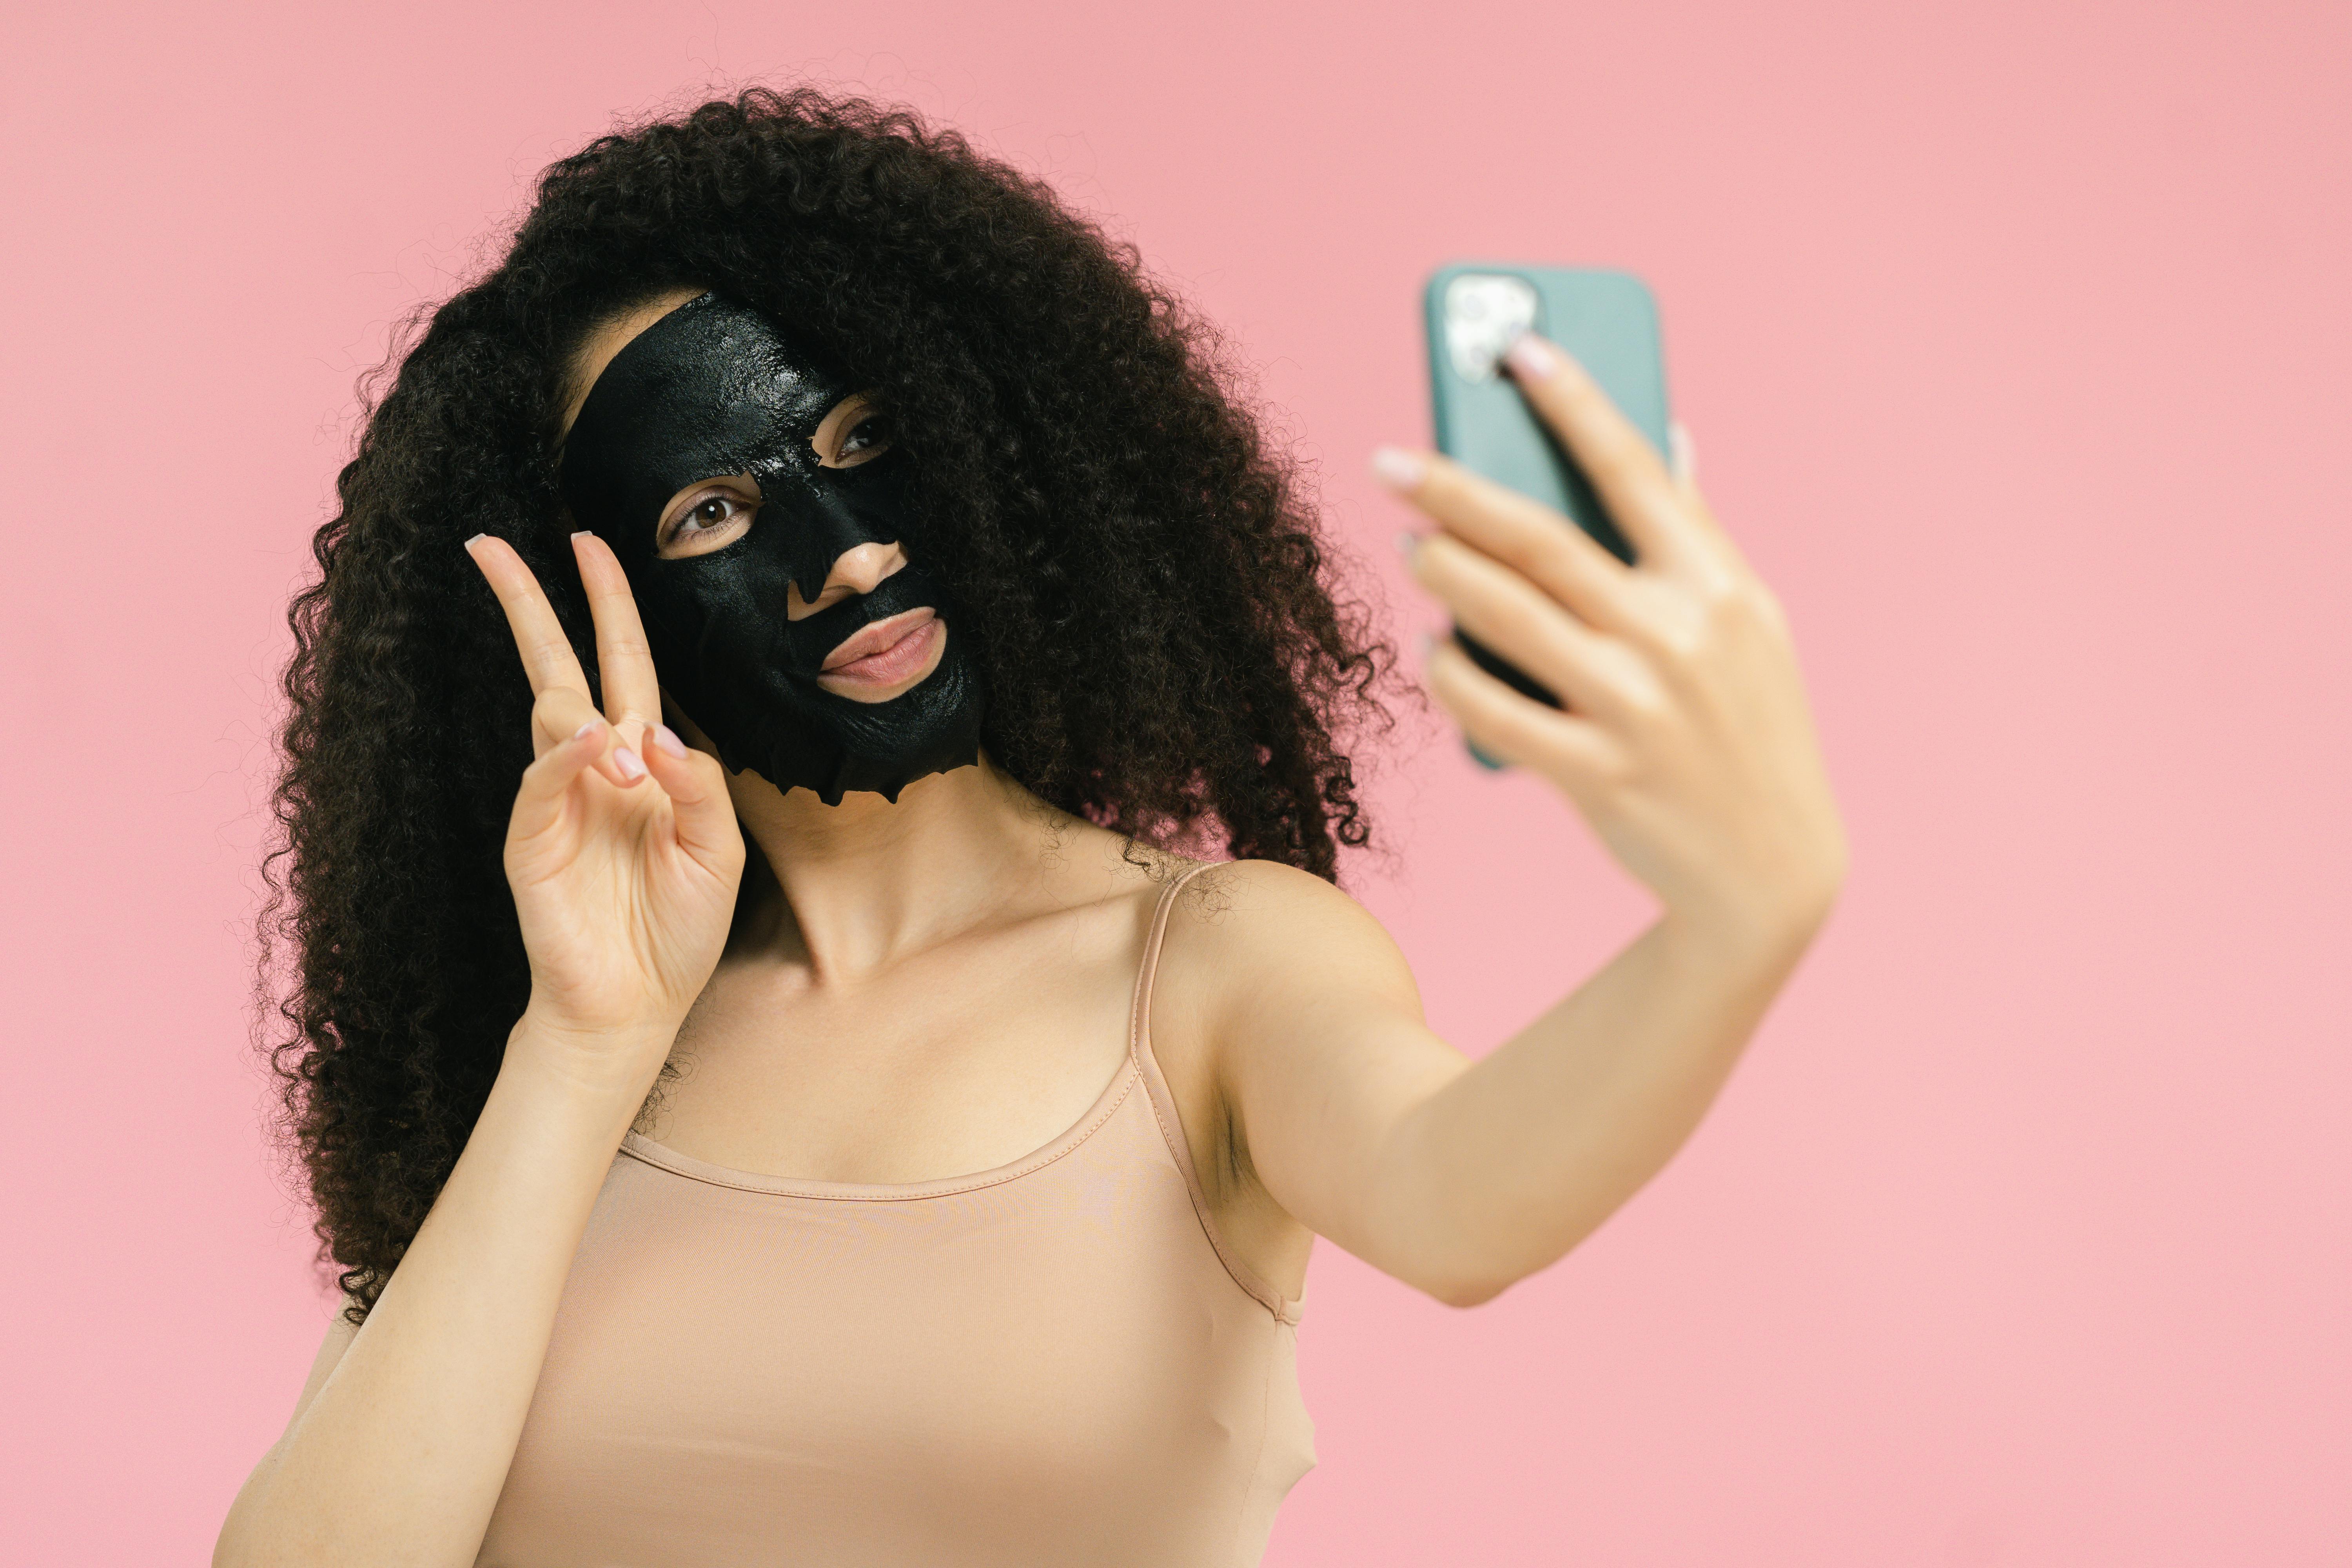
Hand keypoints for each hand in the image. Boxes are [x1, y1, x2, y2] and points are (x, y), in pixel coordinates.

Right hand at [465, 531, 745, 1085]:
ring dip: (590, 720)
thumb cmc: (680, 929)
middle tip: (493, 545)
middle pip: (558, 664)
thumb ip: (701, 786)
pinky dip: (566, 755)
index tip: (589, 543)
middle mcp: (595, 767)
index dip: (608, 605)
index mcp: (645, 761)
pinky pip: (542, 775)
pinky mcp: (530, 837)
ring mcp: (556, 798)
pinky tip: (595, 749)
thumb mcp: (720, 853)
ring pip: (552, 714)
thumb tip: (656, 733)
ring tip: (631, 772)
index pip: (623, 663)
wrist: (637, 1004)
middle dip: (529, 603)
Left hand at [1383, 334, 1846, 952]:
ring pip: (1506, 616)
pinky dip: (1450, 673)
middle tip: (1391, 464)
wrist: (1770, 871)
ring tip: (1409, 548)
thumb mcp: (1749, 624)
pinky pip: (1495, 710)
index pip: (1632, 468)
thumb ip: (1698, 531)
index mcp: (1717, 584)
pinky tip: (1429, 648)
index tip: (1517, 349)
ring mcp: (1636, 706)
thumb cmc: (1750, 726)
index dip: (1572, 401)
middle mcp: (1677, 635)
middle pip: (1540, 538)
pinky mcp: (1598, 773)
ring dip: (1441, 573)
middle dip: (1453, 490)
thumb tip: (1667, 434)